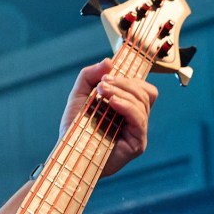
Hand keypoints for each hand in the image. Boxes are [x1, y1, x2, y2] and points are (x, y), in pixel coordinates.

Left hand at [57, 59, 156, 176]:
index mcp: (126, 107)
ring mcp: (138, 131)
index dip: (129, 77)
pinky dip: (126, 106)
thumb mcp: (79, 95)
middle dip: (124, 82)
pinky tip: (112, 102)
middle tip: (102, 84)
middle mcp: (135, 118)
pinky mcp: (137, 143)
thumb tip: (108, 61)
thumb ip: (90, 76)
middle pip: (145, 91)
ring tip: (103, 92)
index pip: (141, 87)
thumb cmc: (75, 129)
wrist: (68, 152)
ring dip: (122, 92)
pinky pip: (139, 119)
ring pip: (142, 102)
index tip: (108, 74)